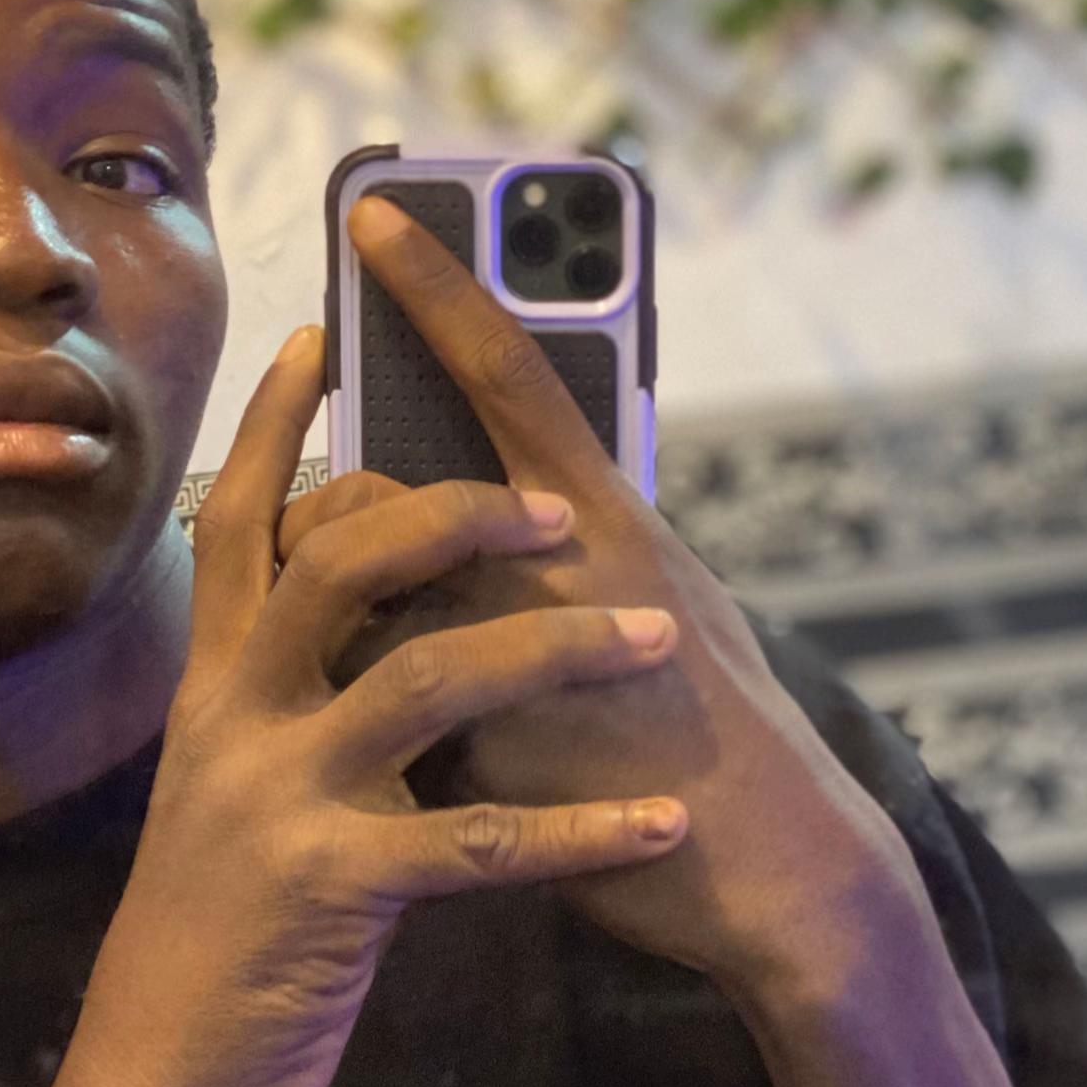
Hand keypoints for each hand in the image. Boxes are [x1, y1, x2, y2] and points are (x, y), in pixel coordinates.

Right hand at [39, 324, 690, 1086]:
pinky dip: (582, 831)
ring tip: (658, 643)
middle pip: (343, 561)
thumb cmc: (222, 921)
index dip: (276, 421)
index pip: (239, 518)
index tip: (321, 325)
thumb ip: (290, 699)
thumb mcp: (232, 787)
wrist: (156, 1075)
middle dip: (457, 513)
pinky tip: (661, 828)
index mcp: (214, 684)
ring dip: (557, 650)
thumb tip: (379, 617)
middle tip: (562, 509)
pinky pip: (481, 841)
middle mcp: (235, 717)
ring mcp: (281, 798)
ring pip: (428, 677)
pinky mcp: (334, 887)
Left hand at [278, 198, 939, 1015]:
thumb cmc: (712, 730)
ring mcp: (519, 655)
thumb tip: (517, 498)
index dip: (438, 288)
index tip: (371, 213)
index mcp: (613, 518)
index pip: (509, 372)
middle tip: (318, 470)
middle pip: (400, 486)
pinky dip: (386, 713)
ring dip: (356, 610)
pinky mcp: (487, 748)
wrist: (768, 873)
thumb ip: (579, 544)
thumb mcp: (663, 602)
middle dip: (346, 486)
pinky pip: (391, 703)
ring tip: (377, 639)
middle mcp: (565, 567)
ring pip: (375, 594)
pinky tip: (415, 742)